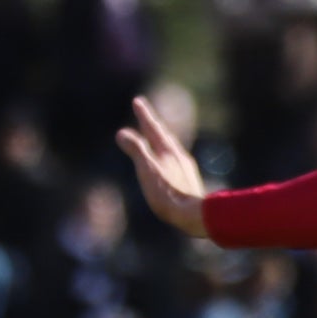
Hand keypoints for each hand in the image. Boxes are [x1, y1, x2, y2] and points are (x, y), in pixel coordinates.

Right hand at [115, 95, 212, 239]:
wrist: (194, 216)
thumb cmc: (168, 194)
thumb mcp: (147, 170)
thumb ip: (136, 150)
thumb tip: (122, 133)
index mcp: (168, 151)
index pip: (154, 128)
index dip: (144, 115)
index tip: (138, 101)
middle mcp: (179, 157)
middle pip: (165, 136)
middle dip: (153, 125)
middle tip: (145, 114)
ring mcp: (186, 170)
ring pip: (172, 150)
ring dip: (162, 141)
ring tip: (157, 137)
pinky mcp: (189, 184)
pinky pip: (176, 163)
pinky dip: (167, 157)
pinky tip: (170, 166)